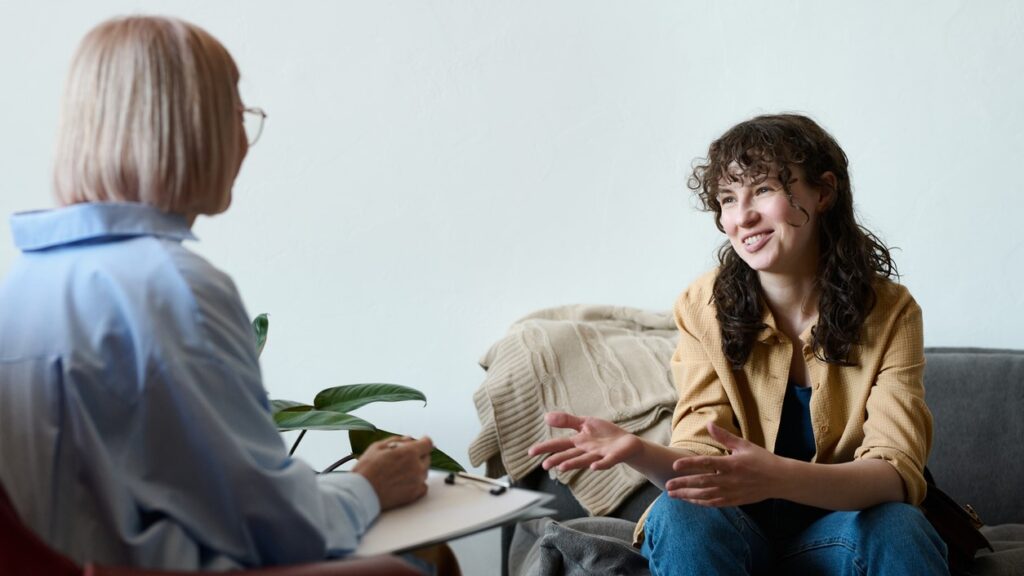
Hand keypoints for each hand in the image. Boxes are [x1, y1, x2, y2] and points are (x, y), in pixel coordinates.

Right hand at [353, 436, 431, 510]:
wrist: (361, 492)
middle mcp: (417, 467)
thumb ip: (397, 440)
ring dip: (417, 469)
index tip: (420, 442)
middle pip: (427, 457)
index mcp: (409, 453)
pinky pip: (423, 486)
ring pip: (424, 471)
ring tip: (399, 471)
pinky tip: (405, 481)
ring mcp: (417, 482)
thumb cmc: (366, 470)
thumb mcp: (378, 447)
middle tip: (403, 458)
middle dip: (418, 455)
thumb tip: (408, 439)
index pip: (427, 443)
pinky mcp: (414, 494)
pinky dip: (417, 482)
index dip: (423, 441)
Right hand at [527, 412, 640, 471]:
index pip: (559, 444)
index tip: (530, 452)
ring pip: (584, 460)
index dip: (545, 448)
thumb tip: (546, 416)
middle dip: (557, 460)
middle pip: (570, 455)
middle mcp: (586, 451)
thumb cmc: (605, 435)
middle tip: (544, 466)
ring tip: (562, 467)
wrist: (627, 443)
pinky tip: (593, 467)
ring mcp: (600, 455)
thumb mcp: (585, 423)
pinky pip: (606, 461)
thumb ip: (567, 421)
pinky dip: (600, 464)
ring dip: (573, 464)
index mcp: (579, 442)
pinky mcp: (614, 456)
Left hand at [665, 422, 783, 506]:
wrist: (780, 480)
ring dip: (688, 495)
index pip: (705, 464)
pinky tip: (690, 500)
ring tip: (673, 495)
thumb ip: (724, 437)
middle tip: (667, 486)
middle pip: (701, 482)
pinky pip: (714, 503)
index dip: (689, 465)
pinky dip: (700, 502)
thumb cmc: (762, 460)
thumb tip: (708, 424)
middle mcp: (729, 480)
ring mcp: (731, 492)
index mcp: (731, 464)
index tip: (675, 466)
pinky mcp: (734, 501)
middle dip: (683, 484)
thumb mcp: (744, 445)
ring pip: (705, 495)